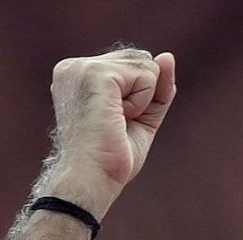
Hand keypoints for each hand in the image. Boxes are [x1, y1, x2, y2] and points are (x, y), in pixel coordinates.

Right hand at [37, 48, 177, 217]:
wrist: (92, 180)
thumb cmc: (111, 156)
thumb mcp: (142, 116)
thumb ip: (156, 87)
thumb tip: (168, 56)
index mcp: (78, 74)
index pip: (132, 65)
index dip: (139, 96)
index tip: (114, 122)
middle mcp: (75, 66)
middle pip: (141, 60)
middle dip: (142, 96)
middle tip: (116, 123)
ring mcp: (82, 67)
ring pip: (146, 65)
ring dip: (142, 101)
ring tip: (115, 121)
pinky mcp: (95, 73)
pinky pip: (146, 75)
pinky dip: (142, 103)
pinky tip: (117, 118)